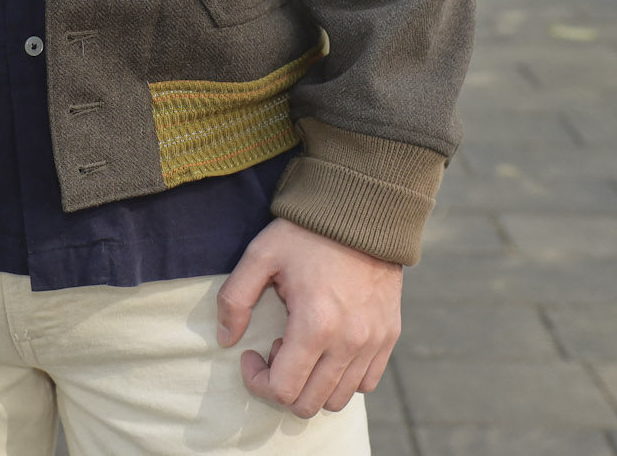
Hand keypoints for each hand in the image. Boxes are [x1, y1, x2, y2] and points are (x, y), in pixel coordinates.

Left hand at [216, 217, 402, 418]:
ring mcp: (373, 343)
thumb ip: (235, 299)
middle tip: (278, 347)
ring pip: (338, 399)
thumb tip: (227, 340)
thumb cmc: (307, 233)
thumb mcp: (260, 255)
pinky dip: (343, 378)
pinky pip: (366, 383)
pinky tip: (329, 347)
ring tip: (303, 346)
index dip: (257, 381)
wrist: (362, 212)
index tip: (251, 353)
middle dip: (283, 386)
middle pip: (309, 404)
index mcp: (315, 326)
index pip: (282, 391)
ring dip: (312, 384)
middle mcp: (349, 343)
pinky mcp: (389, 337)